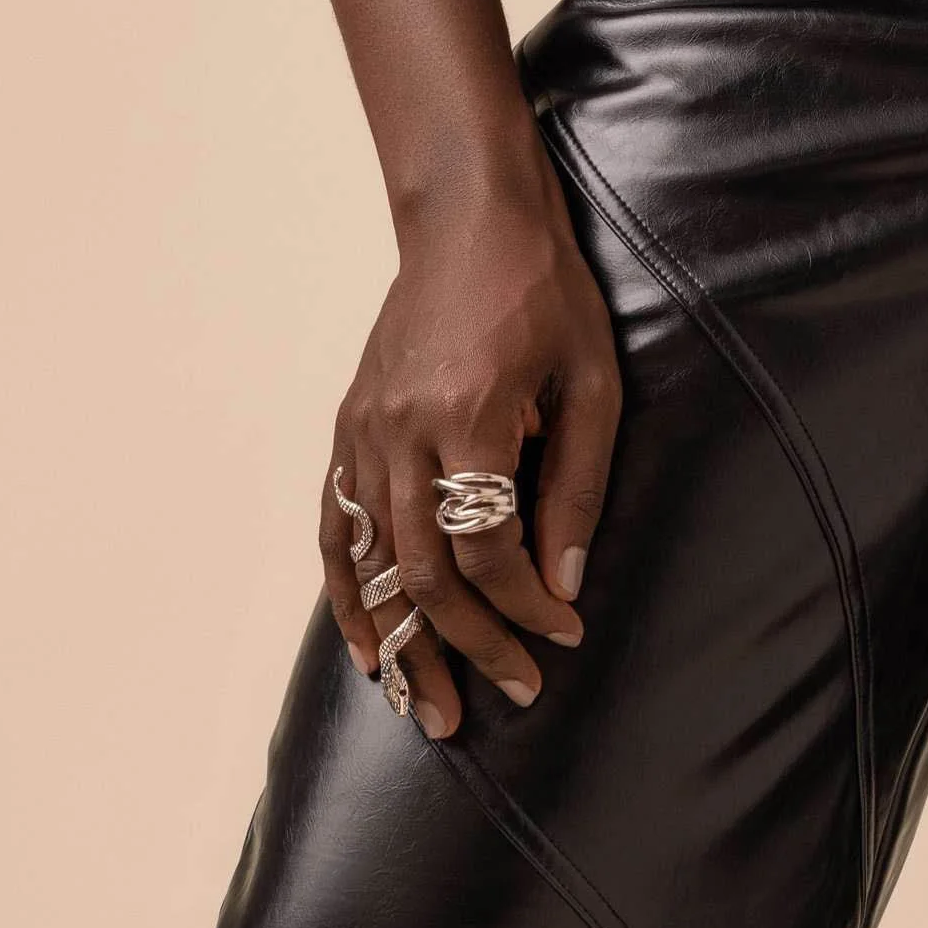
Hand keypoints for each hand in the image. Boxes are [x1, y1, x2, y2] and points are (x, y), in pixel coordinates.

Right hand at [321, 182, 621, 739]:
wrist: (472, 217)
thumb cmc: (545, 290)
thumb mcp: (591, 378)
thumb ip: (576, 482)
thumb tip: (563, 582)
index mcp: (468, 415)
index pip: (487, 549)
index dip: (525, 606)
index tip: (563, 635)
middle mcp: (402, 429)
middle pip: (424, 570)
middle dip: (468, 646)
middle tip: (510, 697)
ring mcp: (365, 427)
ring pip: (370, 562)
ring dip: (401, 640)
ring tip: (426, 709)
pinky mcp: (349, 423)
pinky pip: (335, 525)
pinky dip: (345, 591)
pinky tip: (367, 643)